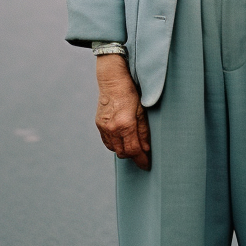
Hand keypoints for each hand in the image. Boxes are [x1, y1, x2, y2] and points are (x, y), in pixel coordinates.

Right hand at [95, 54, 150, 169]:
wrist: (112, 81)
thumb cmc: (130, 93)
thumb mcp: (141, 111)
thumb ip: (144, 132)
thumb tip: (146, 149)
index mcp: (125, 125)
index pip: (134, 150)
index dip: (141, 160)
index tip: (146, 165)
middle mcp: (112, 128)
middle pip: (123, 153)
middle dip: (133, 156)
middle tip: (142, 155)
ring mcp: (104, 127)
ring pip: (114, 149)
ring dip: (124, 151)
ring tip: (133, 146)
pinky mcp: (99, 125)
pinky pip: (107, 142)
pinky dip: (115, 144)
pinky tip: (122, 140)